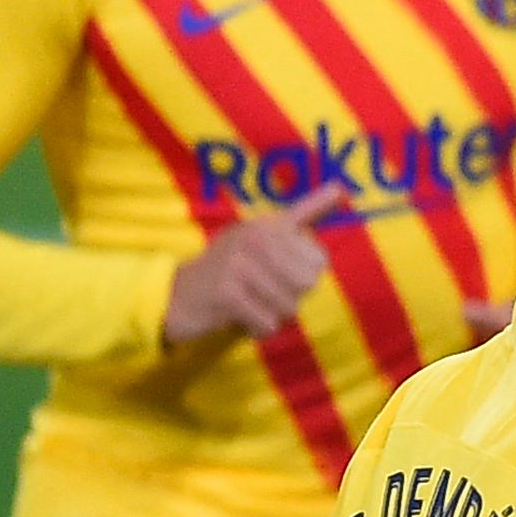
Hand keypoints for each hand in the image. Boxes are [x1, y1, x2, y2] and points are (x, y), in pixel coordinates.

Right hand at [165, 183, 348, 343]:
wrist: (175, 294)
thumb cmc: (230, 267)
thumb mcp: (264, 234)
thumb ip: (304, 214)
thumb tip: (340, 188)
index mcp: (269, 224)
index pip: (319, 259)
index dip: (304, 275)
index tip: (276, 270)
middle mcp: (255, 237)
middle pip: (307, 285)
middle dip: (289, 297)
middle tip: (259, 290)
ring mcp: (239, 264)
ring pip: (289, 307)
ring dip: (271, 314)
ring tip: (248, 302)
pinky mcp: (227, 293)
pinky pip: (268, 323)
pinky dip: (257, 329)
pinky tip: (238, 316)